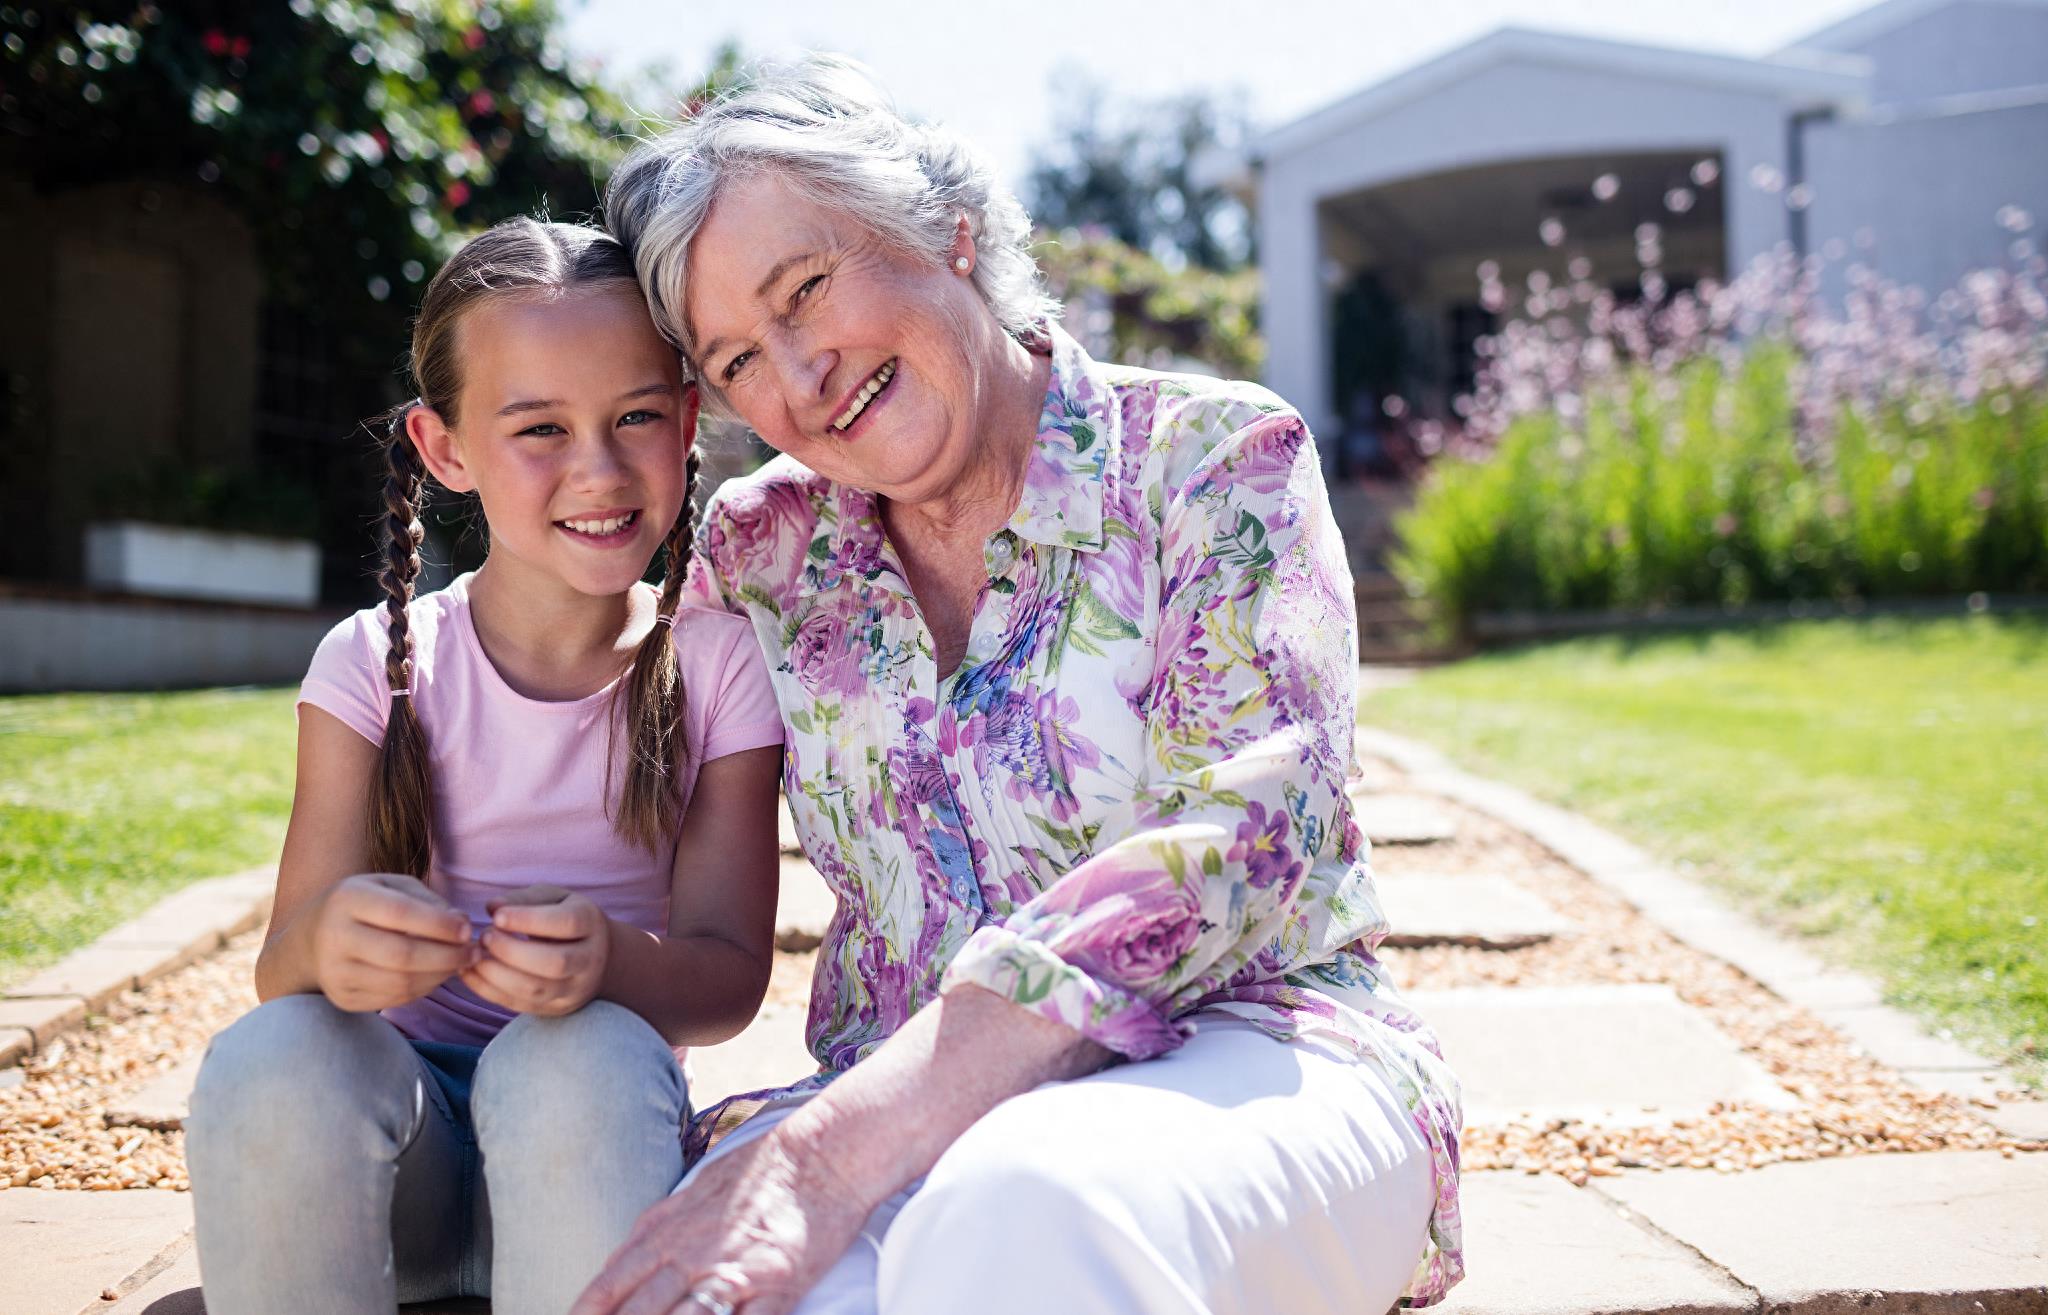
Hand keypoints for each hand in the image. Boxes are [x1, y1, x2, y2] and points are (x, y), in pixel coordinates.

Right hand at [310, 872, 473, 1011]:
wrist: (311, 939)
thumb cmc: (364, 906)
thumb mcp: (390, 887)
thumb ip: (427, 901)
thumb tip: (461, 923)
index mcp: (348, 899)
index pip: (400, 914)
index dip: (440, 924)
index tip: (468, 928)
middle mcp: (335, 937)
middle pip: (402, 955)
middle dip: (447, 956)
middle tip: (473, 953)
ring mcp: (335, 972)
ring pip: (400, 983)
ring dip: (439, 976)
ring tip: (459, 964)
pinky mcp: (343, 998)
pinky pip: (393, 999)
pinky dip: (423, 989)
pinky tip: (435, 975)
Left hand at [461, 884, 609, 1016]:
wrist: (597, 958)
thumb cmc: (566, 919)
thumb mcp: (554, 899)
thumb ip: (525, 899)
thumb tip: (493, 906)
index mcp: (591, 923)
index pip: (566, 924)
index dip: (529, 920)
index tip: (497, 917)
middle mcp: (589, 960)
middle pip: (555, 963)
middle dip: (511, 951)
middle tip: (484, 937)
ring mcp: (574, 989)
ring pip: (536, 990)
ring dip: (497, 974)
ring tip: (474, 957)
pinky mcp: (555, 1008)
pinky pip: (519, 1004)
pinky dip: (489, 990)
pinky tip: (470, 973)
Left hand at [570, 1124, 873, 1314]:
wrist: (824, 1156)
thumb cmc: (760, 1171)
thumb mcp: (694, 1189)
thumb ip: (654, 1226)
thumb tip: (618, 1257)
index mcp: (669, 1231)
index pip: (611, 1283)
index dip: (587, 1311)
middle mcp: (692, 1256)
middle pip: (639, 1312)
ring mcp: (732, 1275)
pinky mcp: (773, 1290)